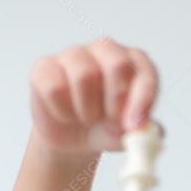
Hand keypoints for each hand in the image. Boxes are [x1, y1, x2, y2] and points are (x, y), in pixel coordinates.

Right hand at [29, 38, 160, 153]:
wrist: (73, 139)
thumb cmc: (106, 128)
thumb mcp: (127, 135)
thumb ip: (140, 133)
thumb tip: (145, 129)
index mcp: (135, 63)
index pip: (145, 74)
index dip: (142, 100)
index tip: (135, 125)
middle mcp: (106, 51)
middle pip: (118, 64)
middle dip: (116, 100)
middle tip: (110, 120)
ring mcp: (74, 54)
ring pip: (84, 76)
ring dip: (87, 109)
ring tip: (87, 117)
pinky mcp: (45, 67)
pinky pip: (55, 87)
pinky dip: (62, 111)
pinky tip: (65, 113)